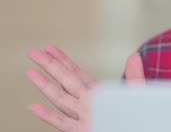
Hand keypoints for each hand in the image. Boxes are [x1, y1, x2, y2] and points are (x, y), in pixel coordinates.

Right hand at [27, 45, 144, 131]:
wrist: (139, 129)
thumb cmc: (136, 116)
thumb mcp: (136, 93)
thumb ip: (134, 76)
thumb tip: (135, 56)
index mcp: (100, 93)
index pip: (77, 73)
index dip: (63, 60)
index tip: (50, 48)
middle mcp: (89, 104)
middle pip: (65, 81)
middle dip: (49, 66)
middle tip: (33, 52)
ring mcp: (85, 117)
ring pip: (61, 99)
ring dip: (45, 86)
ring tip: (30, 72)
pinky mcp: (85, 131)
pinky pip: (64, 124)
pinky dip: (49, 116)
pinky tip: (35, 107)